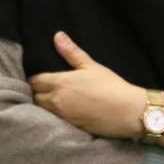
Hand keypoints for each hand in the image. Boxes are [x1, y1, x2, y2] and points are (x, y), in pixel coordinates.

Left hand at [29, 31, 146, 138]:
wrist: (129, 112)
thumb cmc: (112, 86)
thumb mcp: (91, 66)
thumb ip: (71, 52)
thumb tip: (58, 36)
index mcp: (61, 83)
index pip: (34, 81)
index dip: (34, 79)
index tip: (38, 78)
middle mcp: (58, 100)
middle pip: (35, 97)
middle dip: (36, 93)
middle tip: (44, 90)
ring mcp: (63, 116)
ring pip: (42, 111)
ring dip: (43, 106)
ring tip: (52, 101)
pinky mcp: (70, 127)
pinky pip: (54, 121)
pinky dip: (53, 117)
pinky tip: (62, 113)